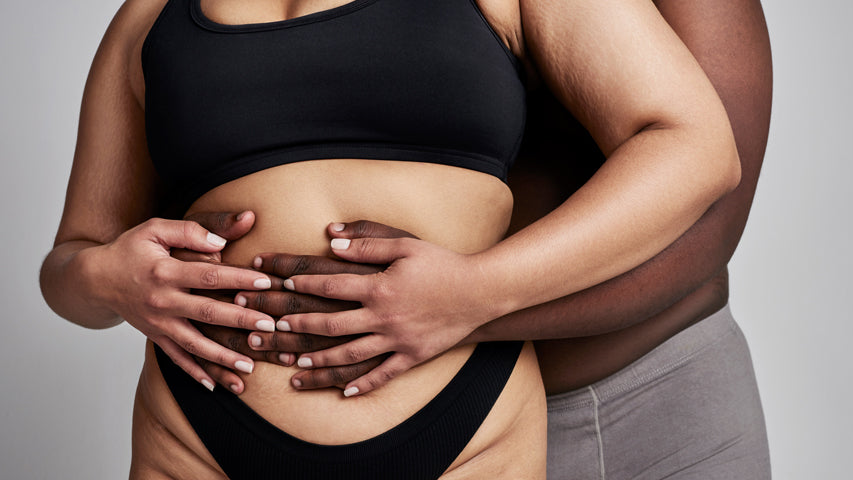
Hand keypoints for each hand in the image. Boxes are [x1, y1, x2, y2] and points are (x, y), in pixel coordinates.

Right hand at [88, 216, 273, 390]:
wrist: (94, 279)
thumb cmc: (130, 250)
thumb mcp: (154, 229)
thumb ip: (189, 231)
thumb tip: (220, 242)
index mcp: (165, 272)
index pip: (210, 276)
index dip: (239, 279)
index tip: (266, 283)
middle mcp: (163, 301)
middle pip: (208, 313)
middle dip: (241, 321)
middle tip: (270, 327)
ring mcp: (158, 323)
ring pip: (195, 344)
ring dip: (223, 357)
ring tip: (250, 367)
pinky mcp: (155, 336)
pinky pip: (176, 358)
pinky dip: (194, 372)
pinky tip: (214, 385)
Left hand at [281, 222, 495, 396]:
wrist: (481, 292)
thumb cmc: (443, 264)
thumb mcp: (406, 245)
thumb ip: (368, 243)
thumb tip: (331, 239)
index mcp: (379, 287)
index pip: (331, 286)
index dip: (304, 284)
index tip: (283, 283)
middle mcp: (384, 317)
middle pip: (332, 325)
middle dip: (300, 327)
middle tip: (275, 329)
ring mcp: (398, 340)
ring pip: (351, 355)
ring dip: (321, 362)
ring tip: (297, 367)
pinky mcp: (413, 356)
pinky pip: (383, 375)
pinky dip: (362, 385)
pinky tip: (344, 393)